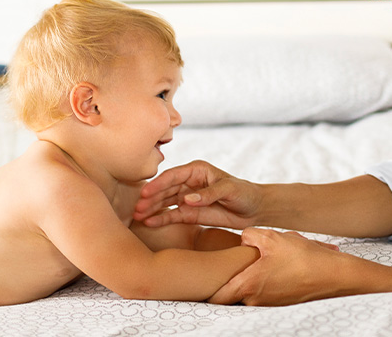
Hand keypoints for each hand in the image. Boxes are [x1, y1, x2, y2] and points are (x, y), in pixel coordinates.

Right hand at [135, 160, 261, 228]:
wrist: (254, 209)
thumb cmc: (244, 193)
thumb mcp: (230, 190)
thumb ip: (209, 194)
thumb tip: (187, 199)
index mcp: (196, 170)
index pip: (173, 176)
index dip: (158, 184)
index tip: (146, 193)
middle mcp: (188, 182)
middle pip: (165, 189)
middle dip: (151, 198)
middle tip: (138, 207)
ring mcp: (187, 198)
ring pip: (165, 202)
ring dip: (152, 208)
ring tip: (138, 216)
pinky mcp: (189, 213)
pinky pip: (172, 215)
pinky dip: (160, 219)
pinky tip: (148, 222)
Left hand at [208, 229, 349, 305]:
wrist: (335, 275)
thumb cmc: (304, 257)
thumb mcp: (273, 237)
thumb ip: (249, 236)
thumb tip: (242, 238)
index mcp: (248, 285)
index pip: (215, 297)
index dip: (204, 288)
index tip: (200, 278)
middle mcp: (255, 300)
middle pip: (229, 295)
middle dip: (225, 282)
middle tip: (220, 268)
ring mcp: (268, 304)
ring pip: (247, 293)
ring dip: (247, 280)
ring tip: (253, 263)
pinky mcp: (281, 303)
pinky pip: (263, 293)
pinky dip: (262, 282)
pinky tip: (272, 267)